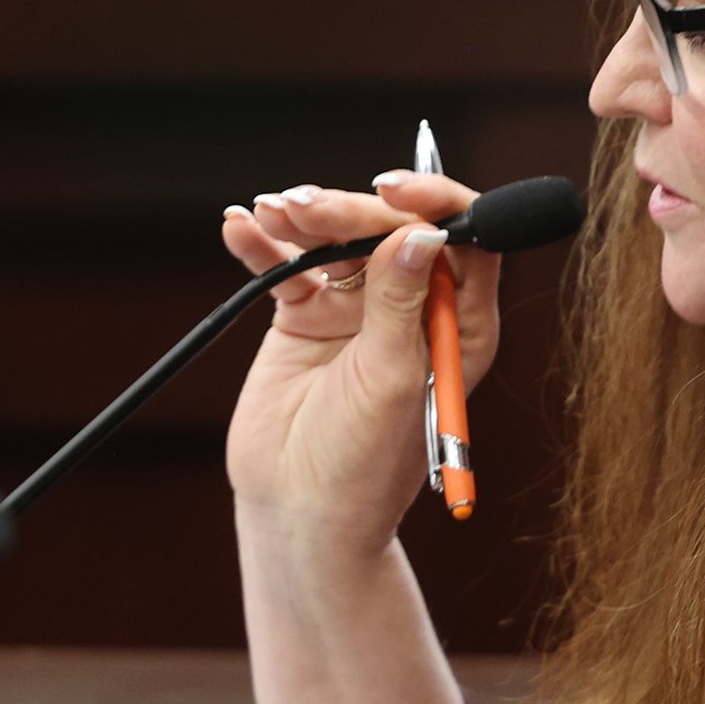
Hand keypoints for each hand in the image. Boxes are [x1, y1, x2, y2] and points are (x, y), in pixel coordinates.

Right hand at [219, 173, 503, 556]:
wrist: (300, 510)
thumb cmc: (366, 462)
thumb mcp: (393, 378)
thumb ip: (401, 302)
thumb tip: (420, 231)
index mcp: (457, 324)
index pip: (464, 241)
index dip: (435, 206)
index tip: (394, 193)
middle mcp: (412, 308)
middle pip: (392, 229)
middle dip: (351, 211)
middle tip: (307, 210)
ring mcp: (357, 308)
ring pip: (339, 238)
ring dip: (305, 217)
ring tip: (274, 212)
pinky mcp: (306, 316)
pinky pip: (288, 266)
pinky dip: (264, 245)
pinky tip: (240, 229)